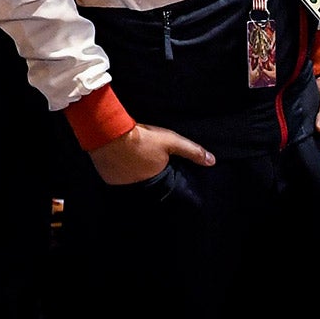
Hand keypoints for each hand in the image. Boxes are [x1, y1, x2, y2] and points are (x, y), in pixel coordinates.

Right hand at [89, 122, 213, 185]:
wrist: (108, 131)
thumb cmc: (141, 138)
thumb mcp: (170, 141)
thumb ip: (191, 151)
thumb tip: (212, 161)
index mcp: (155, 181)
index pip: (163, 187)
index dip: (163, 178)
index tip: (161, 170)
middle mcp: (137, 187)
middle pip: (146, 185)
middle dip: (147, 177)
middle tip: (145, 164)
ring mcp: (121, 184)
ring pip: (130, 182)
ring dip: (132, 175)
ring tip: (132, 162)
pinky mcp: (107, 178)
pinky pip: (116, 178)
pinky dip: (118, 171)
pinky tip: (119, 161)